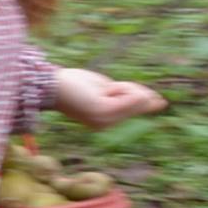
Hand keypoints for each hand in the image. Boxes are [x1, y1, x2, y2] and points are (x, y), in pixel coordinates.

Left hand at [49, 68, 165, 128]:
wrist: (49, 85)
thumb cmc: (73, 84)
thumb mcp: (104, 88)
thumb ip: (128, 95)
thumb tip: (158, 101)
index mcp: (106, 119)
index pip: (137, 104)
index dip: (139, 95)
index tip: (142, 97)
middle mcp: (106, 124)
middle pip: (139, 99)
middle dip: (127, 88)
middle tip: (101, 87)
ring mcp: (106, 120)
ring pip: (136, 96)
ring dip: (122, 86)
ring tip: (99, 88)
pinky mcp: (104, 112)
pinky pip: (130, 96)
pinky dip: (123, 89)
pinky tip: (107, 89)